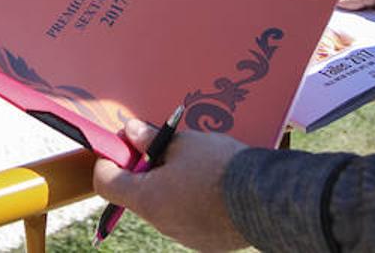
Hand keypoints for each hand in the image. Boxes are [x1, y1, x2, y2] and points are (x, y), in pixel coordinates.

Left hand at [92, 119, 248, 251]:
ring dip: (170, 187)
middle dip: (145, 170)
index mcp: (148, 197)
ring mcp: (183, 236)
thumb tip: (130, 131)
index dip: (109, 161)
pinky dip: (192, 203)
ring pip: (165, 207)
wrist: (267, 198)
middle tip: (165, 149)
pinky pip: (188, 219)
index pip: (106, 183)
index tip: (122, 147)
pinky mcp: (205, 243)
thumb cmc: (221, 166)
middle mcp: (160, 223)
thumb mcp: (183, 142)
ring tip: (197, 167)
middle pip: (138, 194)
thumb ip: (151, 140)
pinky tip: (213, 188)